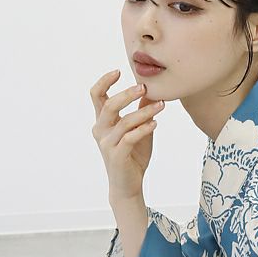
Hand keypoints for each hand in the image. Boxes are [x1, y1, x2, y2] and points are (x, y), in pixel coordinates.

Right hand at [90, 69, 165, 200]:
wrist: (128, 186)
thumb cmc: (132, 156)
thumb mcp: (139, 130)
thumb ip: (141, 112)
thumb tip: (149, 90)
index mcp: (102, 122)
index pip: (96, 96)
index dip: (104, 81)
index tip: (118, 71)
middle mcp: (101, 131)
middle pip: (108, 105)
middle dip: (127, 94)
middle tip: (143, 87)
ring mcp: (107, 144)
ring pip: (124, 122)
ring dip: (144, 112)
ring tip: (161, 105)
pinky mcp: (117, 156)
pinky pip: (130, 138)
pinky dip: (143, 129)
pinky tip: (155, 123)